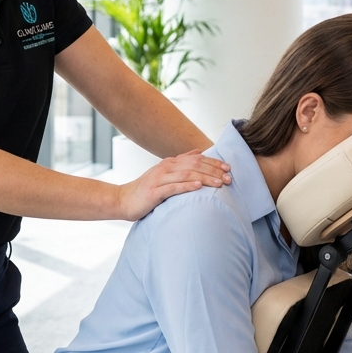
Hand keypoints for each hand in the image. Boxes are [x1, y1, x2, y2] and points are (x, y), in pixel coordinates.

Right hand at [116, 149, 230, 221]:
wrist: (122, 200)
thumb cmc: (145, 190)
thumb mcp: (163, 173)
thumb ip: (180, 162)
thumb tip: (198, 152)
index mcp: (169, 163)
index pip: (196, 159)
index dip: (213, 162)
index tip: (228, 168)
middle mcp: (165, 168)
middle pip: (194, 165)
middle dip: (213, 170)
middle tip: (229, 178)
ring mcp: (159, 179)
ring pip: (186, 175)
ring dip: (205, 178)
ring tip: (219, 183)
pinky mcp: (154, 192)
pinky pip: (173, 187)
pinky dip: (187, 186)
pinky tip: (199, 186)